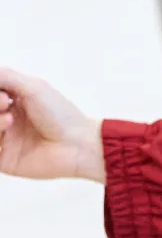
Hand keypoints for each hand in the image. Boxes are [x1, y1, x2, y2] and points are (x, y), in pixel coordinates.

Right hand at [0, 68, 104, 182]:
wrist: (77, 146)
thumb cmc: (61, 115)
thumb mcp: (34, 88)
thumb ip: (6, 77)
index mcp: (16, 101)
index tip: (5, 94)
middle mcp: (9, 119)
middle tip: (5, 102)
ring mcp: (6, 140)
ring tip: (10, 120)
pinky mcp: (3, 160)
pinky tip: (6, 132)